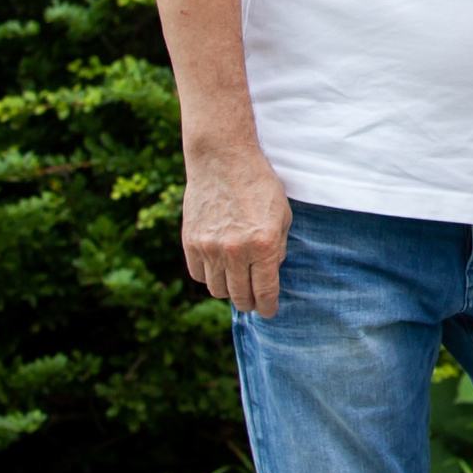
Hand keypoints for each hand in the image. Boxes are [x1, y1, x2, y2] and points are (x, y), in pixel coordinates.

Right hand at [180, 150, 291, 316]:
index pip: (265, 290)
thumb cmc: (259, 185)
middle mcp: (236, 251)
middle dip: (249, 303)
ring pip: (217, 290)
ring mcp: (210, 248)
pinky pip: (198, 275)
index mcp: (264, 244)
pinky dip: (209, 276)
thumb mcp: (283, 215)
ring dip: (228, 290)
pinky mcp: (190, 242)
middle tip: (253, 302)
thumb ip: (279, 248)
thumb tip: (271, 274)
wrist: (222, 161)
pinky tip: (218, 267)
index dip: (268, 306)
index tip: (269, 311)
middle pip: (240, 296)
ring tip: (236, 282)